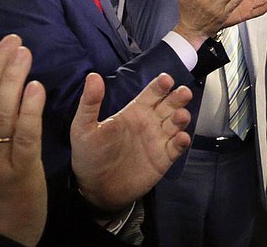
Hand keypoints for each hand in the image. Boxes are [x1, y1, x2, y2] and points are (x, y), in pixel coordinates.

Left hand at [71, 72, 193, 211]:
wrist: (95, 190)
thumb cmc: (89, 156)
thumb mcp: (84, 128)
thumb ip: (90, 103)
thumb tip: (93, 76)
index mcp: (134, 112)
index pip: (152, 93)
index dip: (160, 85)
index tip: (166, 80)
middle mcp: (150, 123)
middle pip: (170, 104)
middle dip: (178, 97)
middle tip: (182, 93)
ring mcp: (158, 140)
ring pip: (177, 123)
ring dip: (182, 117)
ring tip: (180, 116)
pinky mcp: (164, 158)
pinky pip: (177, 147)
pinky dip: (182, 141)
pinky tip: (180, 138)